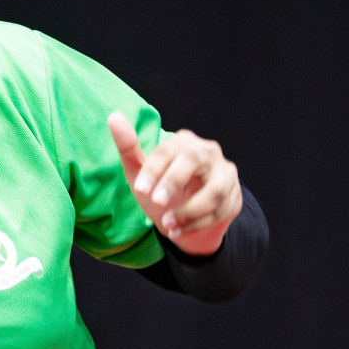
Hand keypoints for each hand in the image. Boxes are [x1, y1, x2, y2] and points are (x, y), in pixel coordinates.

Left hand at [107, 112, 241, 256]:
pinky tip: (179, 231)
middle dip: (174, 181)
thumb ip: (128, 147)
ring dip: (188, 211)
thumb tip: (113, 117)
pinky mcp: (235, 195)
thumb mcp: (140, 174)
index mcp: (183, 142)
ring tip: (167, 225)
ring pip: (214, 190)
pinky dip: (197, 224)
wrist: (183, 219)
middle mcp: (208, 152)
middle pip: (194, 160)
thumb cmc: (159, 190)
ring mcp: (225, 173)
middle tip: (157, 202)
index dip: (154, 169)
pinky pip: (220, 210)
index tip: (140, 189)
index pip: (168, 150)